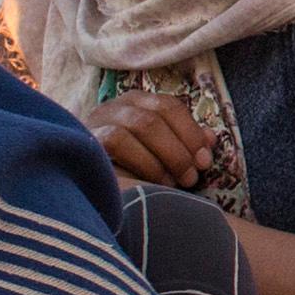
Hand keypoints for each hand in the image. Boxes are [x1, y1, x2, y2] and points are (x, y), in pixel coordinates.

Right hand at [84, 90, 211, 190]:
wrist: (83, 190)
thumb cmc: (127, 172)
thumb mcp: (160, 157)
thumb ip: (184, 144)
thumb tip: (211, 138)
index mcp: (136, 103)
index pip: (169, 106)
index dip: (192, 133)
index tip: (205, 161)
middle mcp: (115, 106)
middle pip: (156, 116)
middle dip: (180, 149)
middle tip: (191, 177)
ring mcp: (97, 120)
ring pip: (140, 124)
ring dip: (163, 156)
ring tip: (173, 183)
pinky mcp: (86, 138)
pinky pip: (117, 140)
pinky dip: (141, 161)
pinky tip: (149, 182)